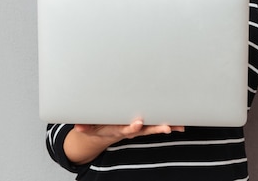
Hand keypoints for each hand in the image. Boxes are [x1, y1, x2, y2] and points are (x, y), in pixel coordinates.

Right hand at [65, 121, 185, 164]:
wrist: (103, 133)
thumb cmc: (98, 126)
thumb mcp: (89, 127)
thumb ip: (85, 126)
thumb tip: (78, 127)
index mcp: (119, 129)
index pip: (126, 129)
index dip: (132, 127)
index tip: (138, 123)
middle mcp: (131, 129)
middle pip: (145, 130)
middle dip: (155, 129)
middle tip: (166, 128)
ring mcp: (138, 127)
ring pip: (154, 127)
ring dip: (166, 126)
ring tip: (179, 127)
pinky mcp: (143, 124)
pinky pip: (156, 123)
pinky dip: (168, 124)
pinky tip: (179, 124)